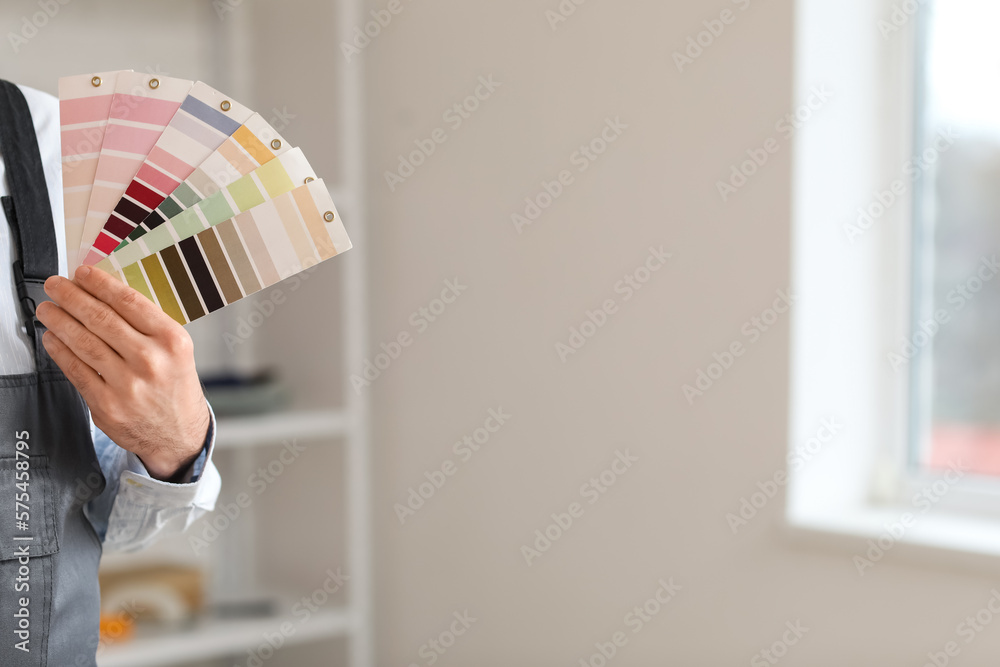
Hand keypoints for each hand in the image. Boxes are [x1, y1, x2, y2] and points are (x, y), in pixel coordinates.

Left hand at [35, 265, 209, 480]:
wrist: (179, 434)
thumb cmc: (175, 386)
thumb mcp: (176, 351)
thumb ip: (146, 326)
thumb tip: (105, 296)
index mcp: (172, 341)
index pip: (129, 302)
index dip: (100, 284)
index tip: (82, 273)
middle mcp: (151, 360)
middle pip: (102, 319)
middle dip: (72, 297)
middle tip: (55, 286)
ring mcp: (128, 384)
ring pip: (84, 343)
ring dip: (60, 321)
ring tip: (48, 309)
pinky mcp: (107, 404)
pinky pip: (76, 370)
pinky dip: (60, 351)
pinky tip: (53, 338)